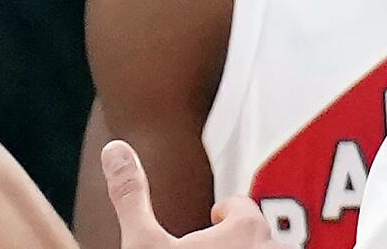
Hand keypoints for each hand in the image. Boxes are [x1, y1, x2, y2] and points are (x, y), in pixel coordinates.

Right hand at [103, 140, 272, 245]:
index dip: (223, 212)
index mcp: (246, 229)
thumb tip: (114, 148)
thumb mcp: (143, 246)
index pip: (240, 208)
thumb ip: (132, 196)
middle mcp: (271, 248)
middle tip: (211, 246)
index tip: (212, 216)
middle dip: (236, 239)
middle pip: (256, 234)